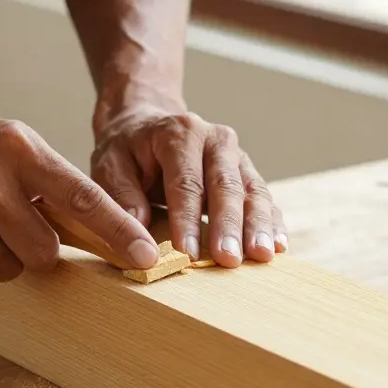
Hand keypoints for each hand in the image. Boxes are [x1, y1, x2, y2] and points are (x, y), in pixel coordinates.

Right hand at [0, 105, 160, 281]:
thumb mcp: (13, 144)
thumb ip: (54, 182)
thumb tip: (106, 235)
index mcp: (19, 149)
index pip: (82, 196)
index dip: (118, 231)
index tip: (146, 257)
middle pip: (44, 252)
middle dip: (38, 249)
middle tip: (15, 225)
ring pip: (8, 268)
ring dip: (1, 254)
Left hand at [90, 107, 286, 267]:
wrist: (147, 127)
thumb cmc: (128, 151)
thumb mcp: (109, 164)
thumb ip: (121, 193)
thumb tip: (138, 227)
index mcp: (180, 134)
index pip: (186, 182)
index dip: (187, 219)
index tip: (187, 253)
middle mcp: (215, 140)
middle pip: (226, 185)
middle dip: (230, 225)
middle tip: (230, 260)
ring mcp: (237, 155)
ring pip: (253, 191)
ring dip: (258, 225)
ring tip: (262, 255)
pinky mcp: (247, 172)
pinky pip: (264, 197)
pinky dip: (273, 222)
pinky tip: (278, 246)